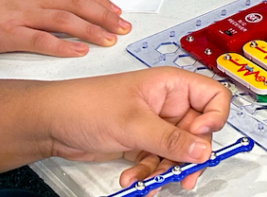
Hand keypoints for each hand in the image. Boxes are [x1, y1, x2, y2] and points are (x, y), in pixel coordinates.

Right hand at [0, 0, 130, 56]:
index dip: (100, 0)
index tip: (115, 10)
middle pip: (78, 3)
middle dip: (105, 15)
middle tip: (123, 27)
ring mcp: (20, 14)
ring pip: (65, 19)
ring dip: (92, 30)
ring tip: (109, 39)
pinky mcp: (7, 33)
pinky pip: (39, 40)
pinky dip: (61, 46)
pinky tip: (78, 52)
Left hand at [42, 68, 229, 189]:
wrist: (51, 123)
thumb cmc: (86, 103)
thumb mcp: (133, 123)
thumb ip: (170, 139)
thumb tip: (202, 150)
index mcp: (173, 86)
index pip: (214, 97)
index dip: (215, 118)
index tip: (202, 139)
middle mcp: (169, 104)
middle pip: (198, 132)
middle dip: (189, 156)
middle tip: (184, 175)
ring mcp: (156, 125)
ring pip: (178, 152)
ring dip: (164, 170)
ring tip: (148, 182)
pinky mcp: (142, 142)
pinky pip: (158, 161)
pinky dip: (148, 174)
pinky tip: (132, 179)